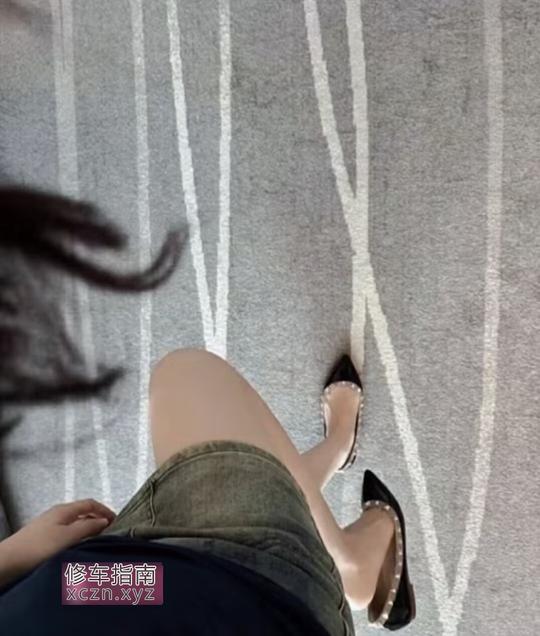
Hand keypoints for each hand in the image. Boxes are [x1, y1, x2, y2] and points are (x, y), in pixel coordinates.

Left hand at [0, 499, 115, 586]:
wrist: (9, 562)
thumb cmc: (40, 546)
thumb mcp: (68, 536)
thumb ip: (88, 527)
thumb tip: (104, 521)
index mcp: (64, 510)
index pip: (90, 503)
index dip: (105, 510)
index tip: (117, 522)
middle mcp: (58, 515)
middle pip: (83, 513)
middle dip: (98, 521)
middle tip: (110, 534)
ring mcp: (49, 527)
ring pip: (75, 525)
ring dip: (88, 532)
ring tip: (97, 544)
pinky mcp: (44, 539)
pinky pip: (67, 535)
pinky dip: (78, 539)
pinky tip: (78, 551)